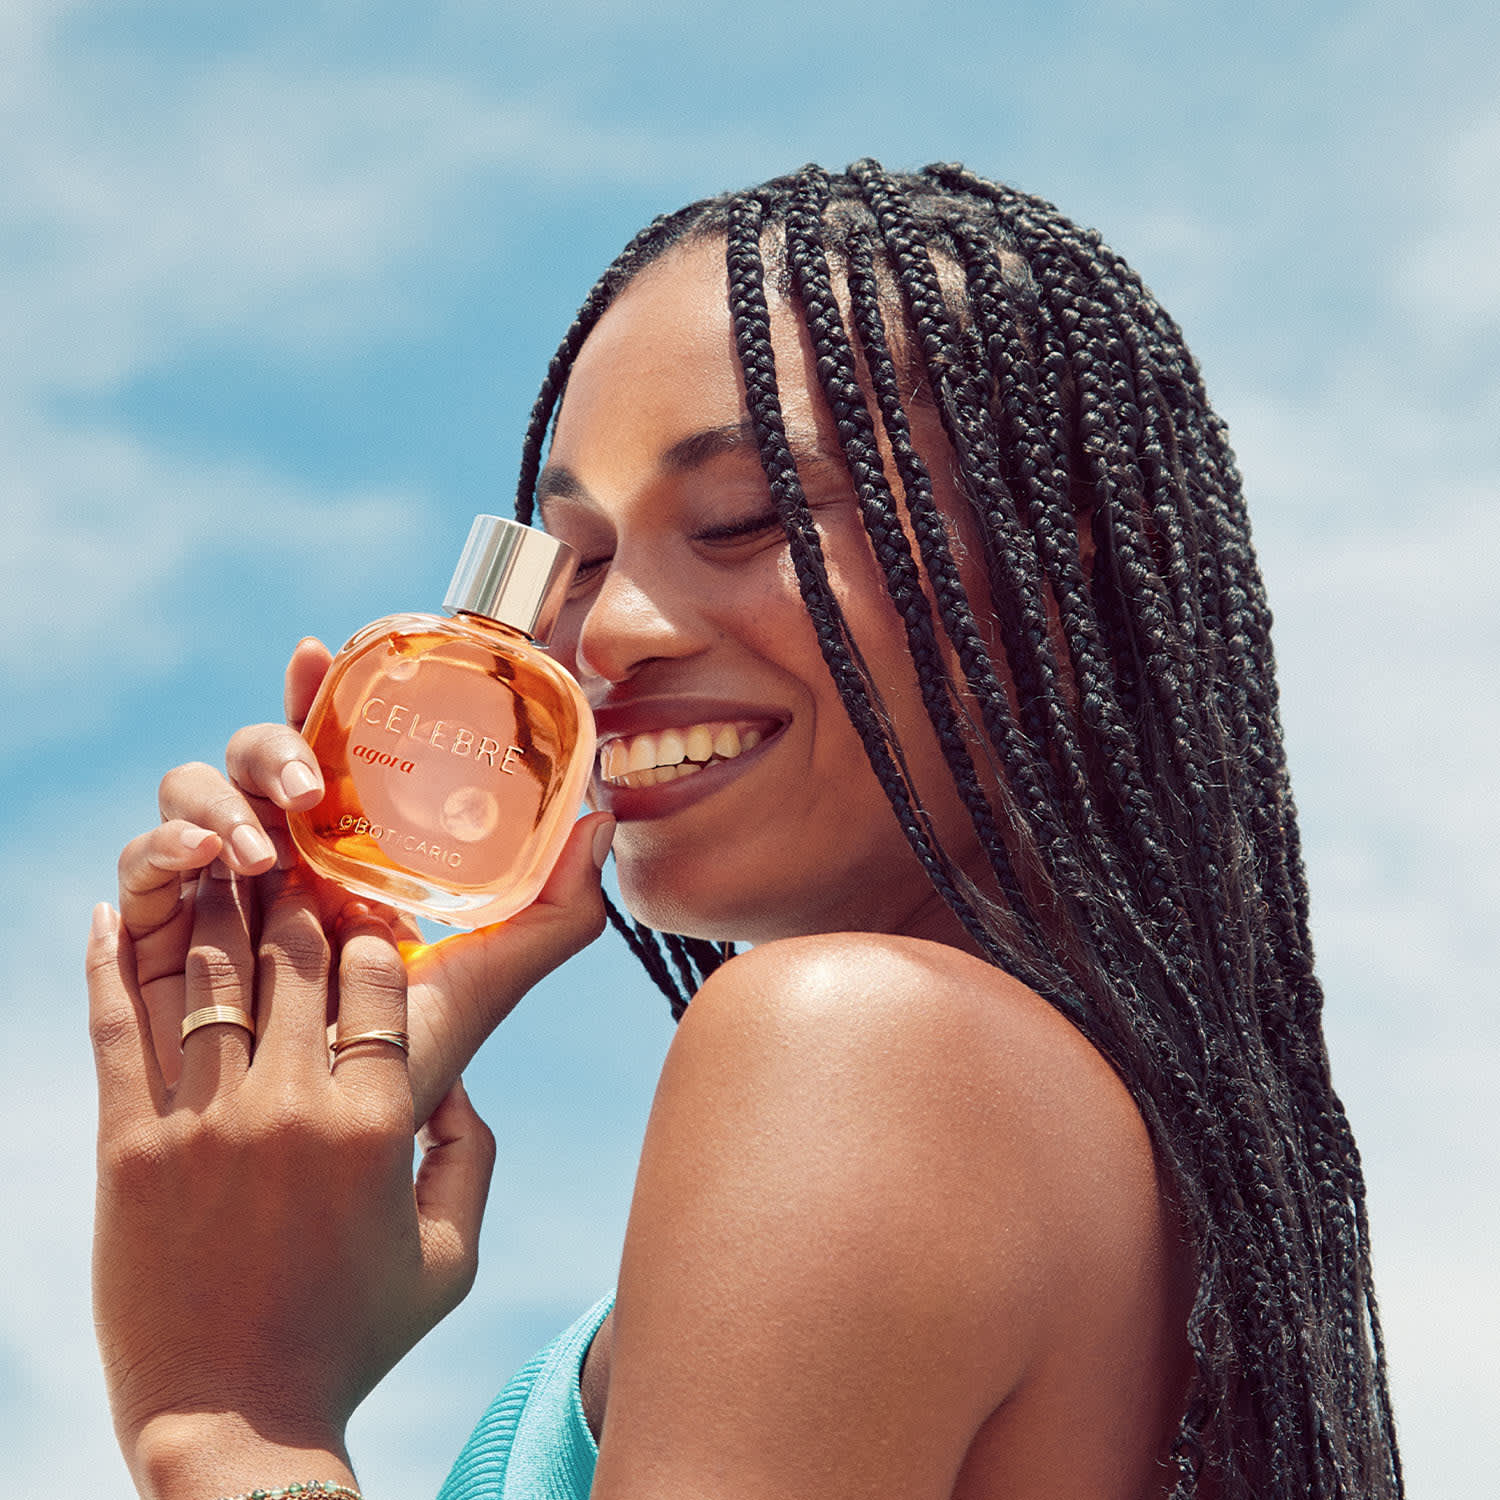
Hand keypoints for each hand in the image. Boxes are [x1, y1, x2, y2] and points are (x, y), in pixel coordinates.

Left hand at [88, 870, 494, 1495]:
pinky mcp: (130, 1148)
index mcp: (377, 1125)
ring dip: (218, 911)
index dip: (375, 935)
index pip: (380, 977)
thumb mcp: (453, 1253)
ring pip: (211, 974)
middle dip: (300, 902)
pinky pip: (116, 1031)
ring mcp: (203, 1122)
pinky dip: (110, 965)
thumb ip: (471, 1153)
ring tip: (220, 872)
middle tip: (295, 876)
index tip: (369, 923)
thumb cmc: (355, 1338)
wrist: (235, 1422)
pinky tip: (113, 914)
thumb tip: (455, 1081)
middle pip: (297, 958)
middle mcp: (292, 1107)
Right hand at [142, 636, 613, 1121]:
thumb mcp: (491, 971)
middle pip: (252, 755)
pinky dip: (160, 849)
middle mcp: (278, 845)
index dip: (316, 692)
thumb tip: (604, 820)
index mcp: (345, 839)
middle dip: (271, 748)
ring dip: (215, 800)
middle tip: (312, 793)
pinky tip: (203, 864)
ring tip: (261, 852)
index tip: (315, 651)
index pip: (324, 744)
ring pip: (188, 791)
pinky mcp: (165, 928)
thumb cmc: (413, 1045)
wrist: (344, 1136)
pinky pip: (141, 868)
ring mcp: (218, 882)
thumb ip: (556, 905)